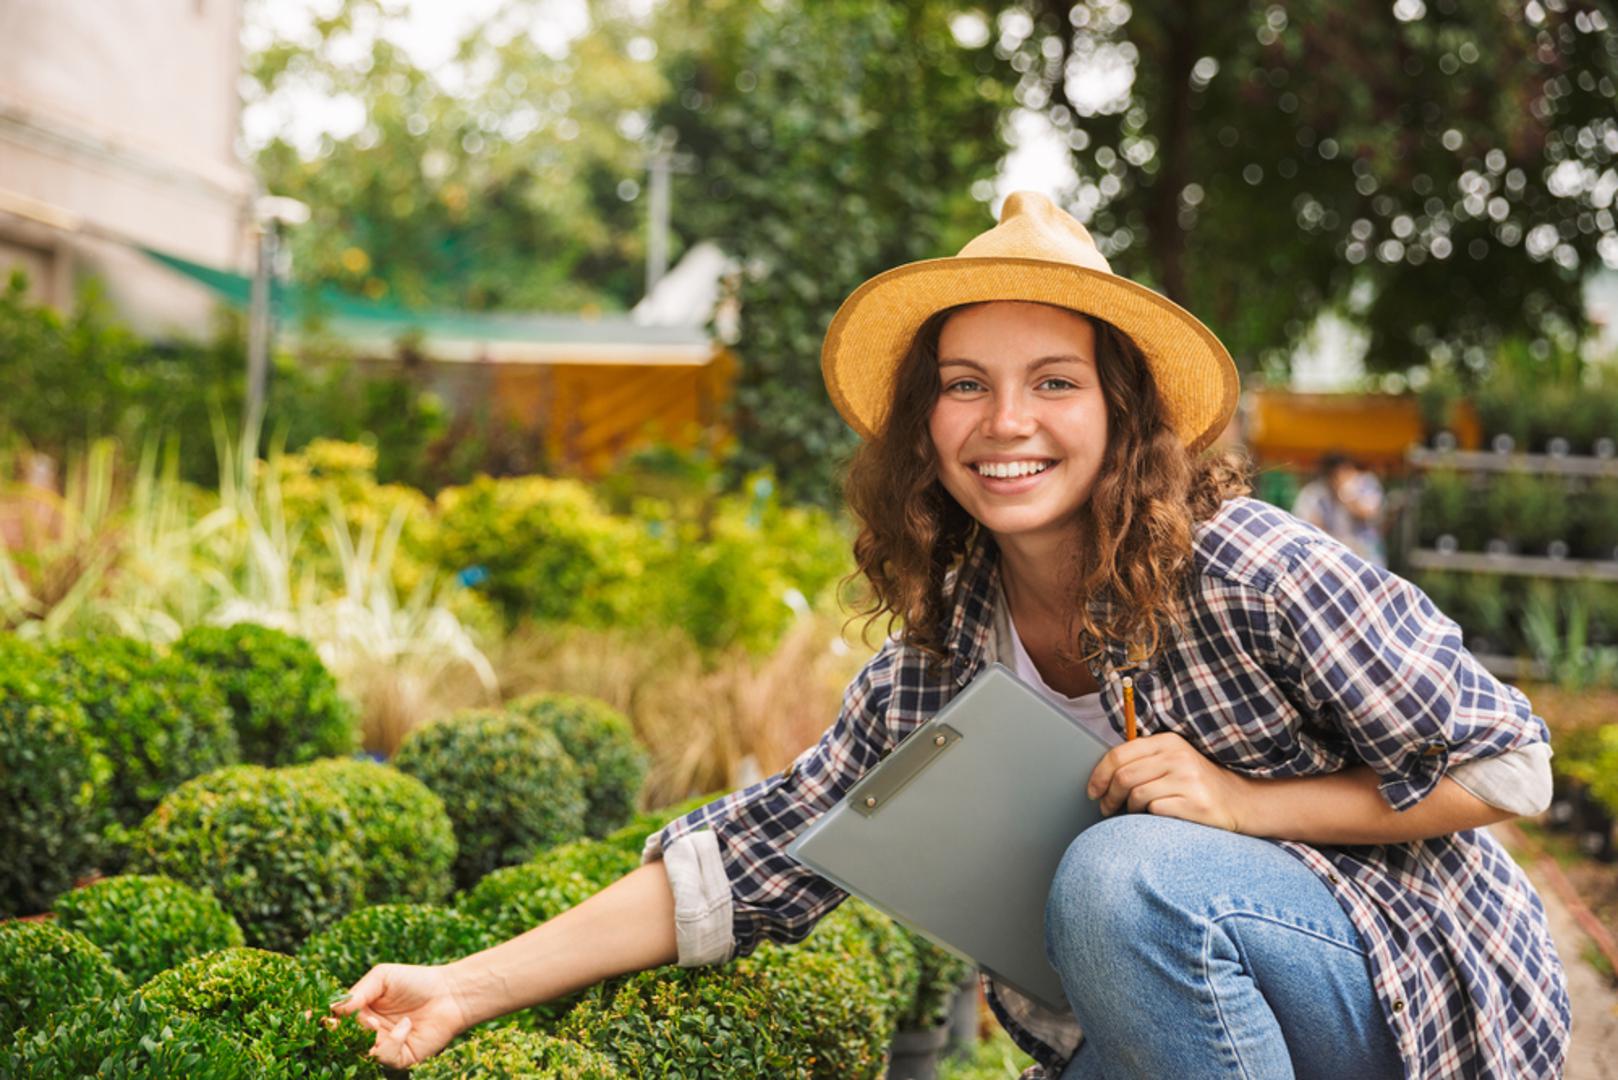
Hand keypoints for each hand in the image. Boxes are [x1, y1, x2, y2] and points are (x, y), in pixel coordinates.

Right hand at [330, 963, 469, 1067]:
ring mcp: (383, 1046)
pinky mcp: (400, 1058)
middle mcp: (368, 1032)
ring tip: (374, 1022)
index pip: (333, 1020)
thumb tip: (334, 1010)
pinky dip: (391, 1041)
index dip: (319, 1020)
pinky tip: (405, 1026)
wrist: (450, 993)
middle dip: (336, 1034)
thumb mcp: (383, 977)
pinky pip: (384, 1057)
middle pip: (341, 1040)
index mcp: (360, 1012)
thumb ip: (358, 992)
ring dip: (363, 1037)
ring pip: (359, 1052)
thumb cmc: (416, 981)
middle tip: (336, 1025)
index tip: (307, 1018)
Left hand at [1085, 732, 1253, 833]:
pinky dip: (1148, 817)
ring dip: (1128, 808)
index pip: (1119, 754)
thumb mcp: (1174, 760)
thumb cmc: (1197, 783)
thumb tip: (1101, 773)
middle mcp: (1178, 756)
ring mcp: (1189, 779)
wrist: (1241, 802)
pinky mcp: (1195, 803)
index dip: (1099, 774)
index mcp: (1168, 741)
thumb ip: (1144, 759)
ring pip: (1136, 794)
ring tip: (1132, 813)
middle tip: (1106, 807)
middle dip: (1108, 795)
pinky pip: (1155, 810)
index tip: (1092, 790)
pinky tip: (1154, 818)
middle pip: (1123, 776)